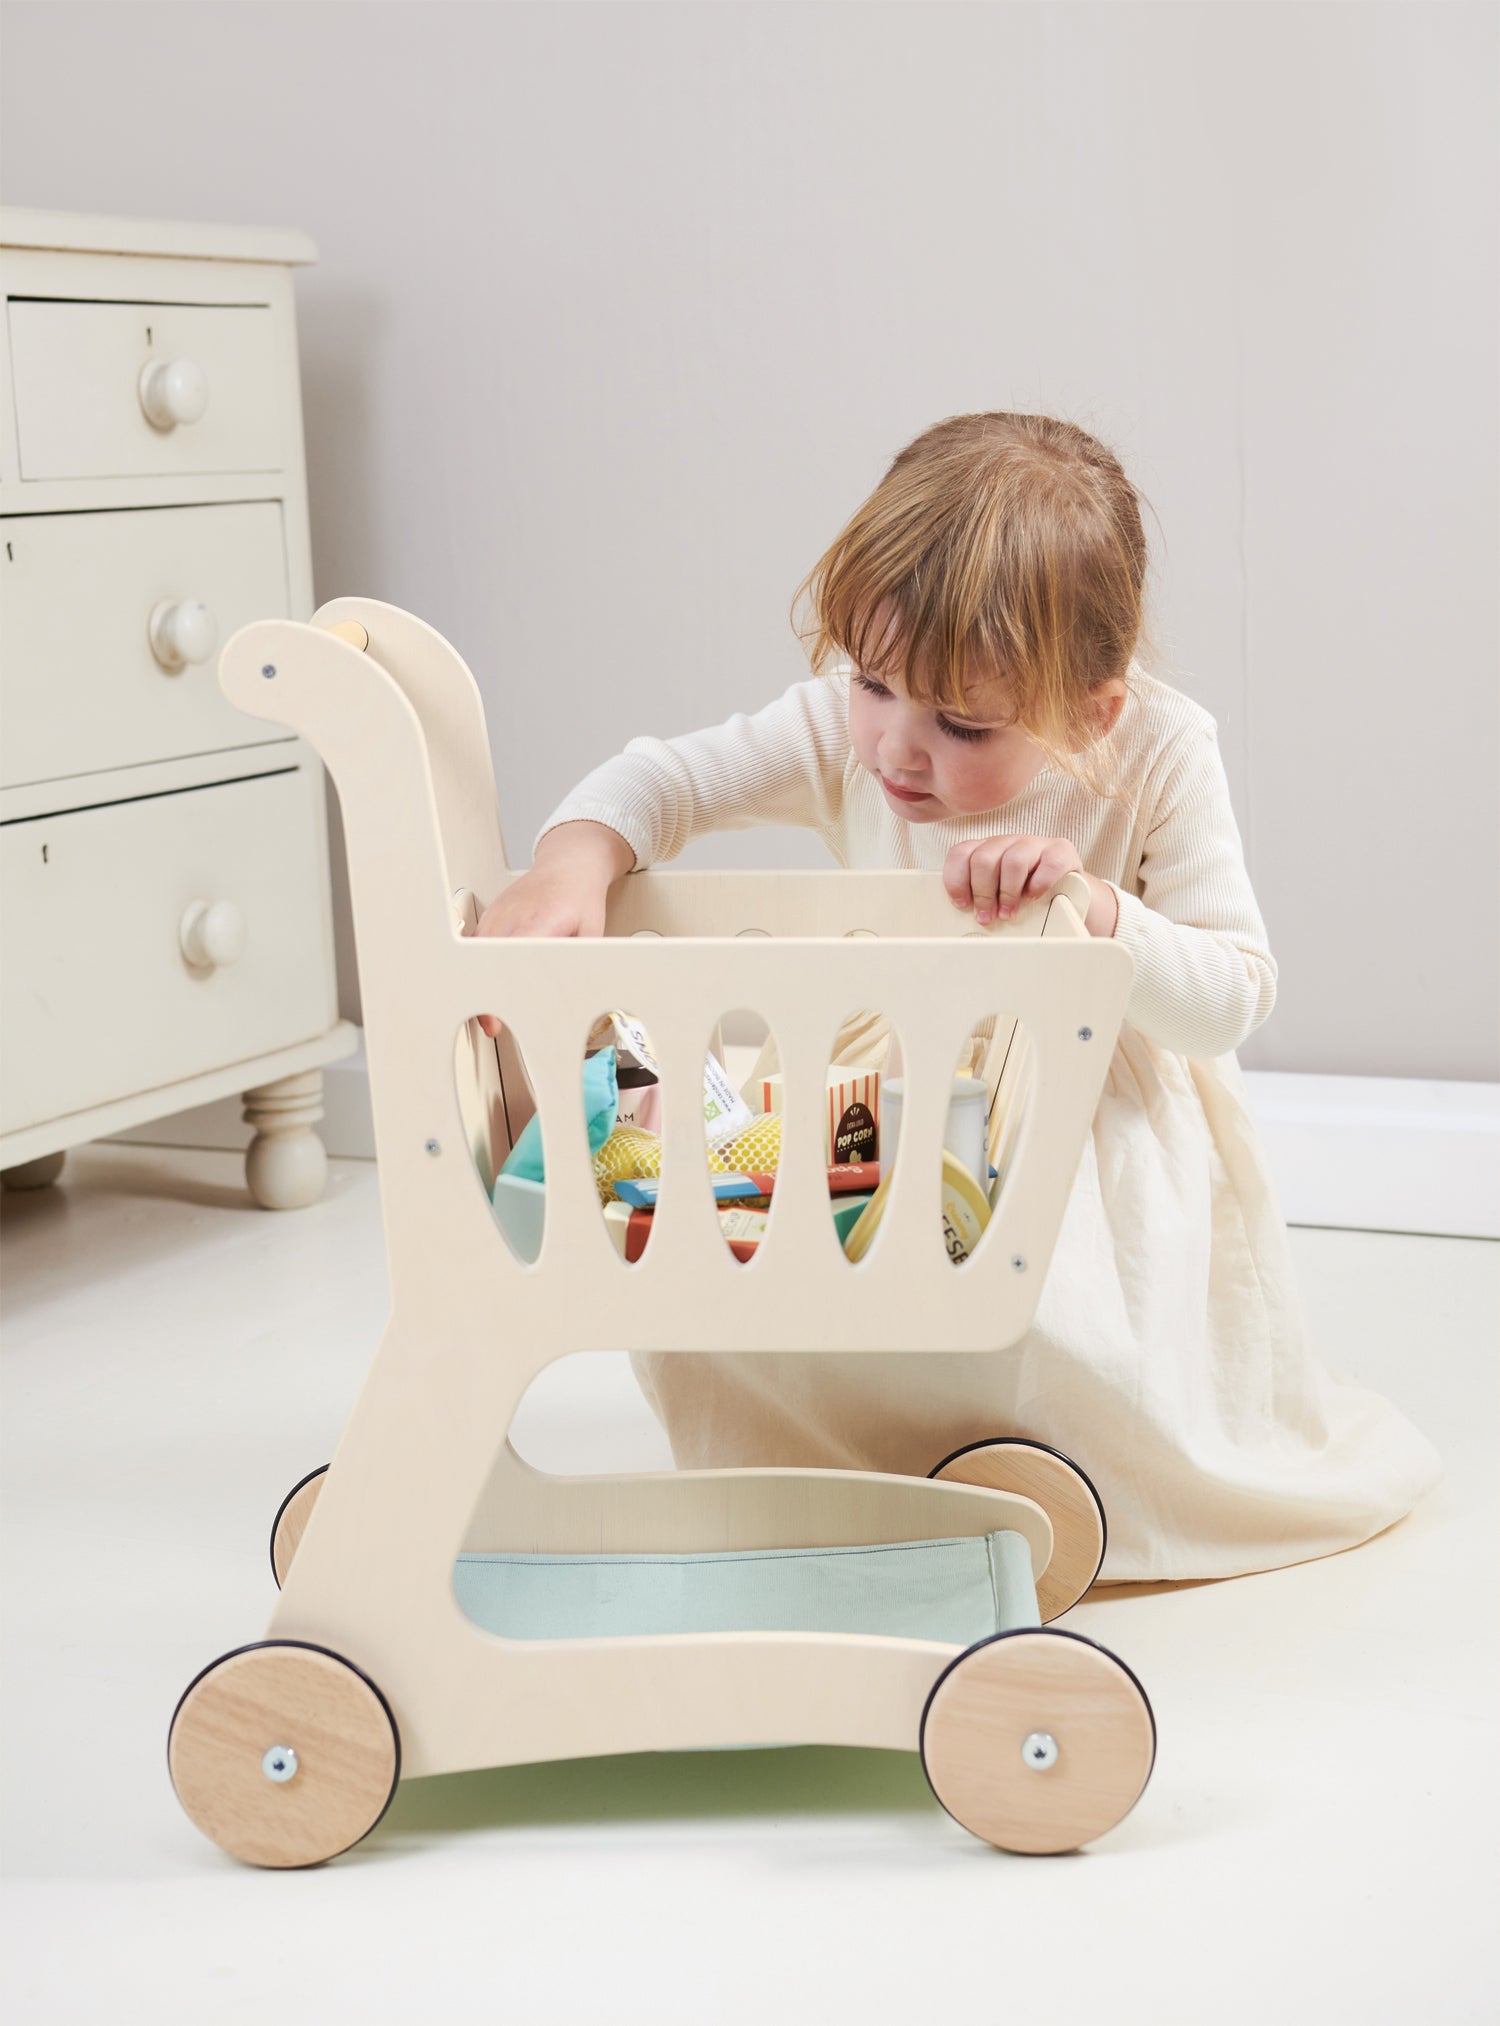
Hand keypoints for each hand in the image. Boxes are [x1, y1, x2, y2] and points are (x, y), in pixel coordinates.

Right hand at [470, 821, 632, 1036]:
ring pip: (476, 954)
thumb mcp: (592, 933)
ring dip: (479, 982)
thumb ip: (580, 962)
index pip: (511, 960)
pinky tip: (485, 982)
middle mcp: (511, 917)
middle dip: (486, 995)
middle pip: (487, 962)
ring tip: (486, 1011)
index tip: (497, 1016)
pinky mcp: (490, 915)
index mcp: (539, 922)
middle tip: (490, 1024)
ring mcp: (497, 914)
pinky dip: (478, 965)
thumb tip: (575, 994)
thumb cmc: (580, 897)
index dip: (502, 990)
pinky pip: (477, 944)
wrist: (569, 865)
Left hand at [943, 834, 1085, 926]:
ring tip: (1008, 913)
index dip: (957, 880)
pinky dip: (1039, 884)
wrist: (1068, 892)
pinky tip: (1034, 897)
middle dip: (982, 892)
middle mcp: (1008, 842)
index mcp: (987, 849)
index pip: (961, 853)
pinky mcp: (1061, 851)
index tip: (962, 904)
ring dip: (1008, 893)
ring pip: (1013, 861)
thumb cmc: (1025, 896)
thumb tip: (962, 921)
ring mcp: (1035, 844)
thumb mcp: (997, 895)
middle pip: (984, 858)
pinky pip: (1048, 864)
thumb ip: (979, 899)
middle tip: (986, 915)